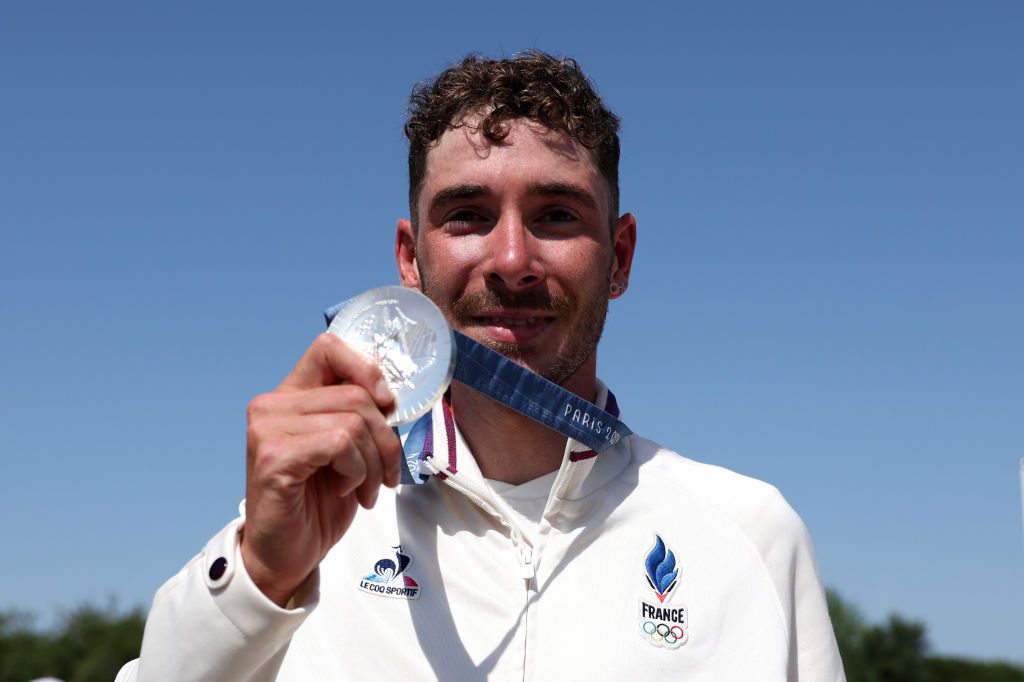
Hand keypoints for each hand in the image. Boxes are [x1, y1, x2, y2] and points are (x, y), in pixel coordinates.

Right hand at [240, 333, 401, 605]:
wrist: (288, 554)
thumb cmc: (320, 500)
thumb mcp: (348, 448)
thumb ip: (359, 412)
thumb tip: (391, 394)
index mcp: (291, 394)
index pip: (329, 347)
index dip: (367, 368)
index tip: (386, 403)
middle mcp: (272, 405)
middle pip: (356, 394)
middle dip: (385, 439)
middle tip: (385, 474)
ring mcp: (267, 429)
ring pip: (354, 421)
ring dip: (374, 463)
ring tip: (365, 488)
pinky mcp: (272, 457)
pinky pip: (340, 444)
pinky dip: (357, 472)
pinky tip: (346, 491)